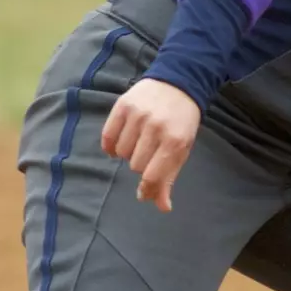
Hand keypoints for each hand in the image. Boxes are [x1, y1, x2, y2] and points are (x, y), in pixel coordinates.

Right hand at [101, 80, 200, 211]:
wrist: (178, 83)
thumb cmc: (181, 121)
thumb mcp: (182, 149)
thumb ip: (169, 178)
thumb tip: (162, 207)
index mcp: (175, 141)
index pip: (152, 176)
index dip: (146, 188)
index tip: (144, 191)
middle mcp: (155, 127)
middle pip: (135, 165)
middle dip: (142, 164)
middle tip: (150, 152)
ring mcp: (138, 115)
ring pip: (121, 152)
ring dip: (128, 152)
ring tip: (139, 141)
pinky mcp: (123, 106)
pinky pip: (108, 137)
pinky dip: (111, 145)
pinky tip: (120, 141)